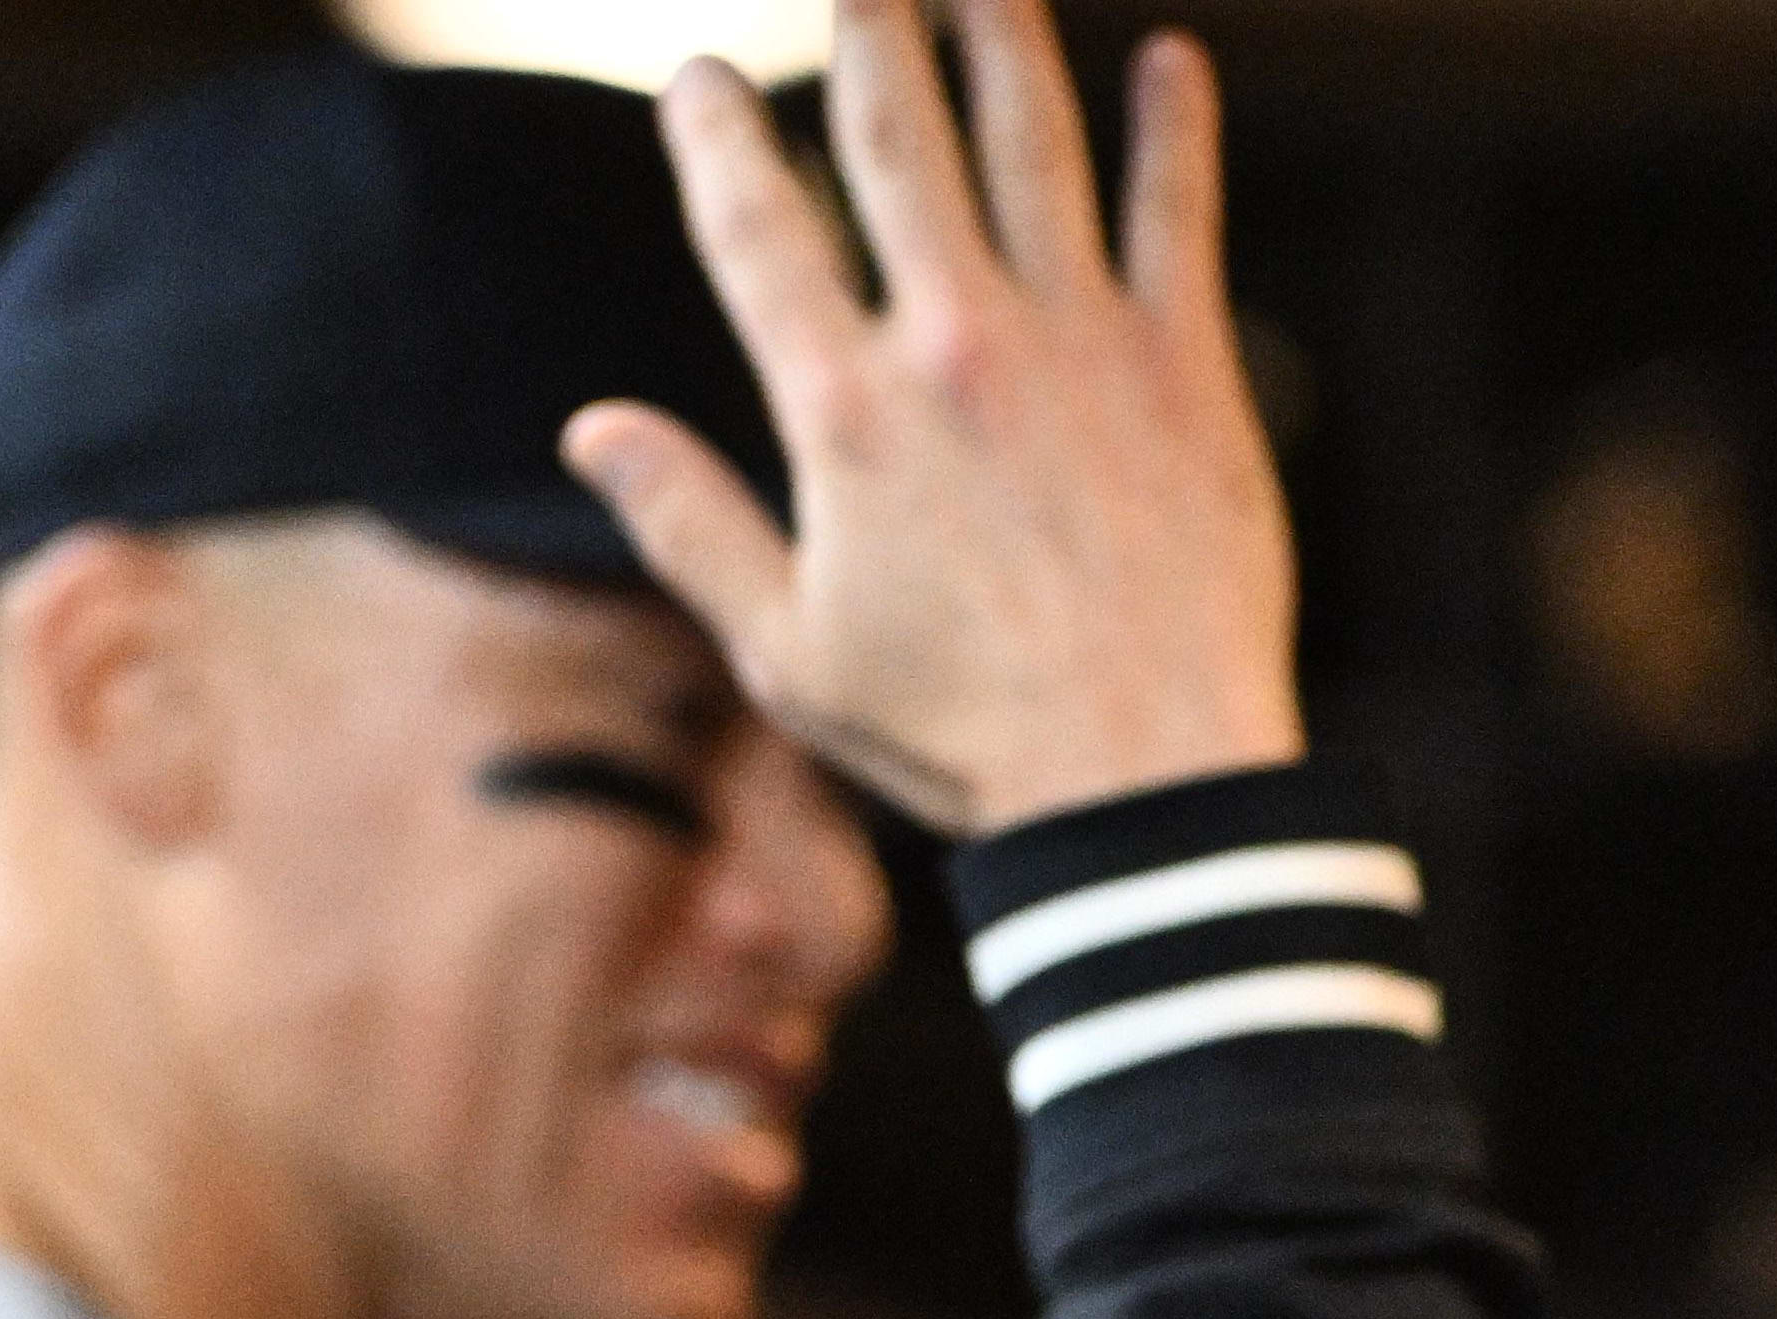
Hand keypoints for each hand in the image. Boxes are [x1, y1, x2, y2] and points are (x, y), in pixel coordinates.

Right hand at [565, 0, 1305, 833]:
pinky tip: (1176, 60)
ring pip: (1031, 144)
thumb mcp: (790, 652)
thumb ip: (689, 525)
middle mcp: (953, 347)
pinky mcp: (1188, 370)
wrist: (1146, 784)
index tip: (697, 73)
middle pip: (893, 138)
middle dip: (867, 28)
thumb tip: (588, 427)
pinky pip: (1177, 219)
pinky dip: (1176, 131)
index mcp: (841, 410)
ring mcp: (1077, 346)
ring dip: (1003, 38)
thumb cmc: (962, 737)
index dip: (713, 133)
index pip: (752, 226)